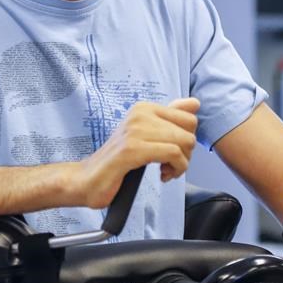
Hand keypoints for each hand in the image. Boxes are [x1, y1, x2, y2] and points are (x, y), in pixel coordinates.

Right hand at [78, 98, 199, 208]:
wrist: (87, 179)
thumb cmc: (117, 161)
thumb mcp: (146, 135)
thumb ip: (170, 118)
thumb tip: (195, 103)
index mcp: (143, 108)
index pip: (189, 117)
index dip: (187, 139)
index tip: (174, 152)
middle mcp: (140, 114)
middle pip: (189, 130)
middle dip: (186, 153)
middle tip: (170, 165)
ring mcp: (135, 131)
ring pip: (183, 142)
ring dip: (181, 164)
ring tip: (165, 171)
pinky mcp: (133, 149)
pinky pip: (173, 154)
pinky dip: (175, 169)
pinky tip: (162, 176)